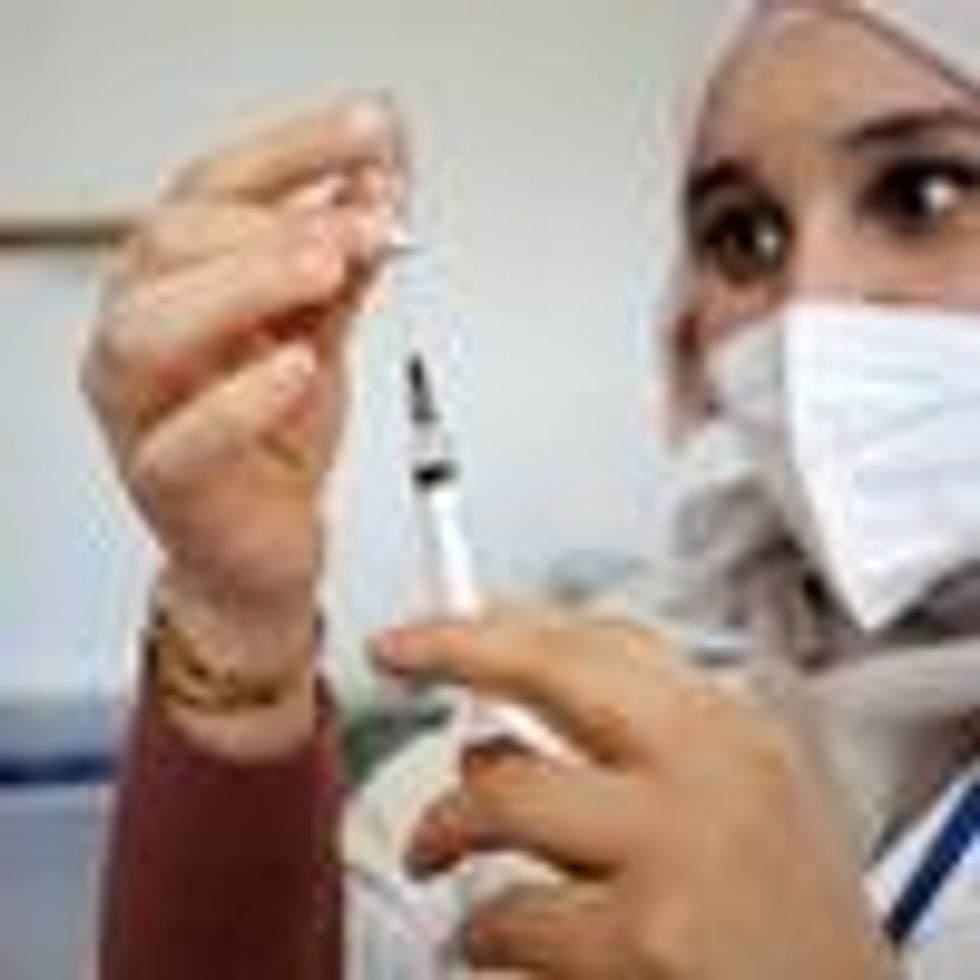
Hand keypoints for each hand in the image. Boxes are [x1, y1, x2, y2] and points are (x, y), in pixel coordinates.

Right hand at [83, 98, 405, 675]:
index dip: (293, 152)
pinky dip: (242, 399)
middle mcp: (145, 334)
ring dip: (244, 285)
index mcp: (179, 285)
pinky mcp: (165, 483)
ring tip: (325, 269)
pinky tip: (298, 367)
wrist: (261, 548)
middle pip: (169, 243)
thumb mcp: (319, 339)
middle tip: (360, 224)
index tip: (372, 134)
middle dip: (274, 223)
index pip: (215, 188)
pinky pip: (183, 440)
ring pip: (148, 328)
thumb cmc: (276, 445)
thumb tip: (377, 188)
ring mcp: (141, 409)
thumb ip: (341, 270)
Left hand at [373, 609, 895, 979]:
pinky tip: (507, 948)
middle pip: (551, 669)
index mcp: (731, 730)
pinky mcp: (639, 947)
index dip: (504, 623)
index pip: (602, 639)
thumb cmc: (786, 924)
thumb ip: (646, 735)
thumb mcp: (742, 793)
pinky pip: (503, 918)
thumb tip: (527, 697)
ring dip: (446, 828)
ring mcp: (674, 853)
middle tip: (397, 653)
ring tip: (440, 851)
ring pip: (498, 796)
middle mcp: (707, 773)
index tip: (442, 625)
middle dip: (453, 647)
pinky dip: (483, 936)